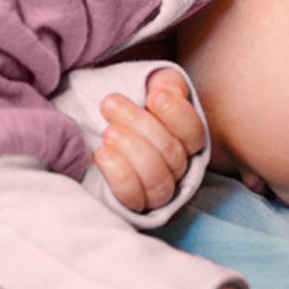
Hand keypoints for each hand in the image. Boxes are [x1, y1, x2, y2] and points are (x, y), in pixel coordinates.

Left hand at [93, 68, 206, 211]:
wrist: (95, 131)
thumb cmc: (126, 109)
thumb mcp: (150, 88)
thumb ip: (166, 85)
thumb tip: (164, 90)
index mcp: (185, 140)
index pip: (194, 133)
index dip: (177, 114)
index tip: (154, 95)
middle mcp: (178, 169)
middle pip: (172, 154)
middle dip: (139, 125)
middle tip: (110, 104)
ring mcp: (158, 190)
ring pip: (158, 181)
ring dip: (132, 152)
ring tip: (108, 132)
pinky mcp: (134, 204)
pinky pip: (133, 198)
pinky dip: (120, 176)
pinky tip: (103, 154)